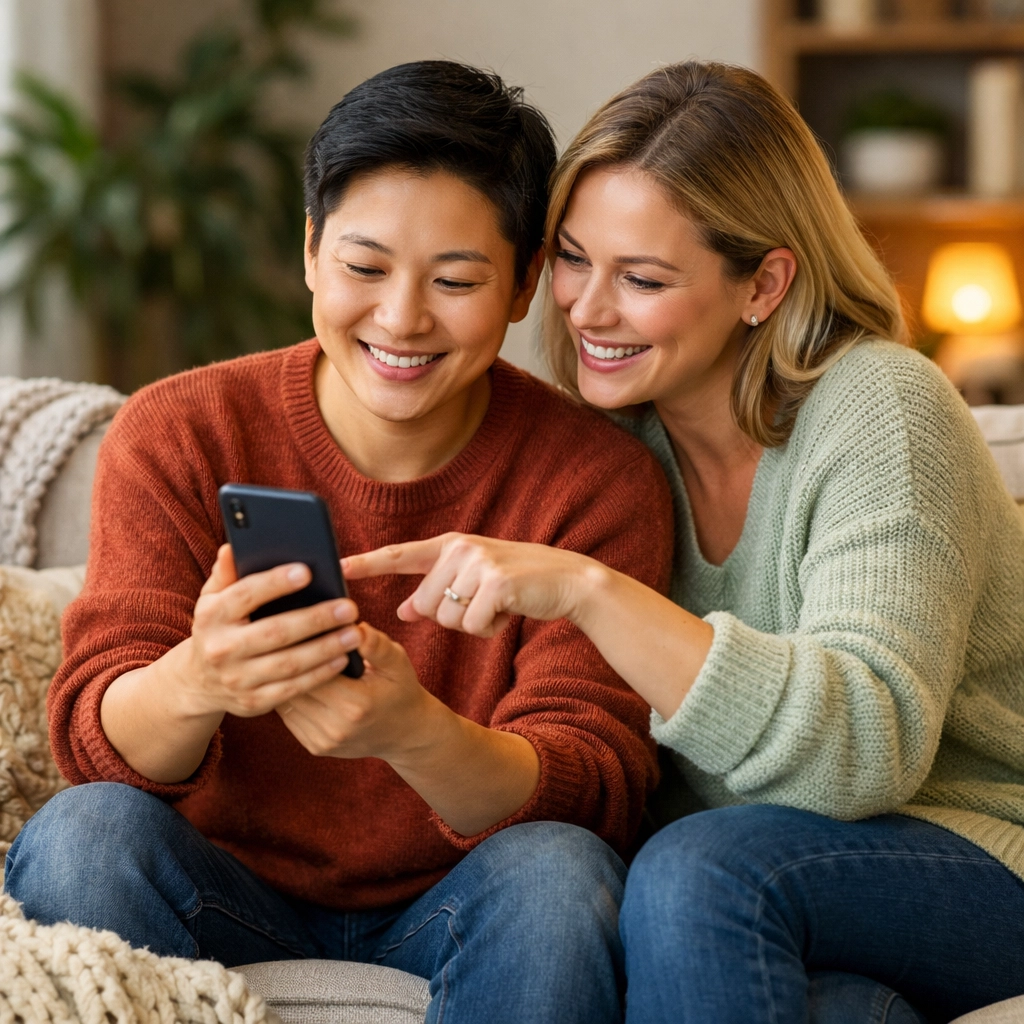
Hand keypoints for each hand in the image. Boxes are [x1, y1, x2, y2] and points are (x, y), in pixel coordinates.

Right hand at [175, 544, 361, 718]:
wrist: (198, 681)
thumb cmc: (219, 626)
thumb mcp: (213, 598)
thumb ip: (226, 573)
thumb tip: (233, 547)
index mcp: (212, 616)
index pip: (245, 595)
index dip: (275, 583)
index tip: (307, 571)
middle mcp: (221, 649)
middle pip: (275, 632)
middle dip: (316, 619)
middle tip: (349, 607)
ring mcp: (237, 679)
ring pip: (288, 664)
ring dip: (325, 648)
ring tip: (354, 633)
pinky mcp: (253, 702)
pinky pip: (292, 689)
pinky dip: (320, 675)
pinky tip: (342, 659)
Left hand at [275, 621, 441, 762]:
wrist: (405, 733)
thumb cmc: (400, 689)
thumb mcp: (397, 663)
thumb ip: (376, 645)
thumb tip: (356, 627)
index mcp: (356, 704)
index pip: (313, 671)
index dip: (304, 649)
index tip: (300, 630)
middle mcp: (337, 727)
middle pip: (294, 687)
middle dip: (288, 663)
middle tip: (284, 638)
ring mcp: (324, 741)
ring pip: (286, 703)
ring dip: (284, 680)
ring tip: (284, 656)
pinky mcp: (316, 747)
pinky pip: (289, 717)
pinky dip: (289, 697)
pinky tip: (293, 680)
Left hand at [342, 533, 605, 636]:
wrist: (567, 580)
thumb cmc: (517, 584)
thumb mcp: (474, 581)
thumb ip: (437, 591)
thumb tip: (402, 611)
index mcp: (449, 545)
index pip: (399, 555)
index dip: (367, 563)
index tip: (338, 568)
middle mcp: (460, 548)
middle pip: (426, 606)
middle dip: (451, 617)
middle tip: (483, 603)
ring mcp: (479, 563)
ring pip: (448, 619)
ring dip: (473, 624)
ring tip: (498, 605)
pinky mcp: (496, 583)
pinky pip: (473, 626)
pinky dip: (490, 629)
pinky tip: (509, 611)